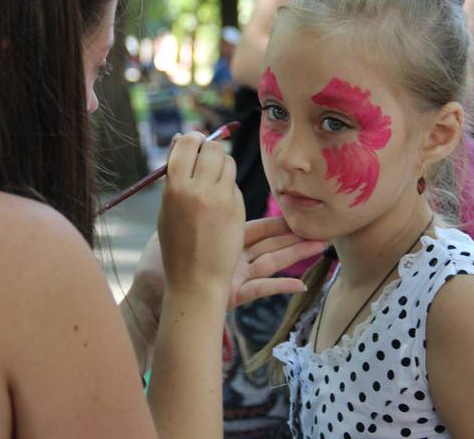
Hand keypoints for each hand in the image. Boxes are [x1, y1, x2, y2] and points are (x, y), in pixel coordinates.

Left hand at [122, 217, 324, 371]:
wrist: (153, 298)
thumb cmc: (159, 266)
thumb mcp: (174, 227)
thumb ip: (186, 205)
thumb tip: (188, 175)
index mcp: (220, 241)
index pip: (253, 226)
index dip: (274, 219)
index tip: (291, 207)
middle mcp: (232, 257)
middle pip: (269, 241)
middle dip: (292, 233)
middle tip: (315, 224)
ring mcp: (236, 276)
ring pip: (273, 260)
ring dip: (296, 254)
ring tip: (320, 246)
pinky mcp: (234, 294)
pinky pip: (262, 290)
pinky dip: (282, 288)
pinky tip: (301, 285)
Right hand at [157, 132, 243, 301]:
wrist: (195, 278)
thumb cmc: (175, 242)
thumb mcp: (167, 208)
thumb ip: (174, 174)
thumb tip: (180, 138)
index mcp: (175, 188)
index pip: (187, 144)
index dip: (192, 139)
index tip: (194, 141)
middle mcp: (199, 190)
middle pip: (213, 148)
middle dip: (210, 148)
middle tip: (205, 157)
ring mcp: (221, 199)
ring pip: (228, 162)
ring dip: (221, 164)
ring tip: (211, 180)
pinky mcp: (237, 208)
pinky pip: (233, 183)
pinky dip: (227, 185)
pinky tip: (219, 200)